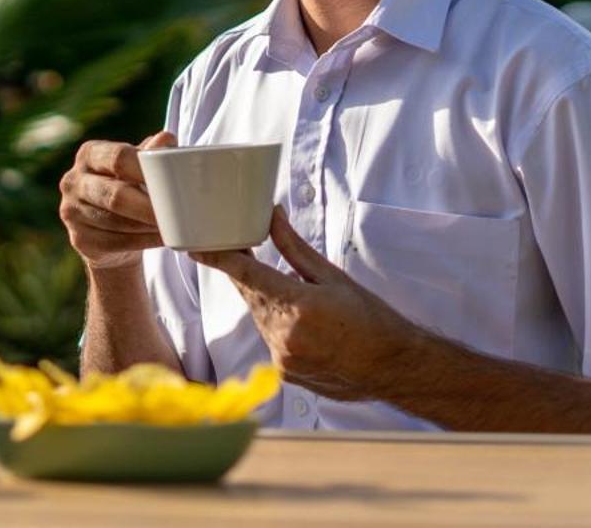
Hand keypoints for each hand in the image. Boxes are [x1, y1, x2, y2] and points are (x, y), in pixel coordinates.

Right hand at [59, 131, 175, 270]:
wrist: (107, 228)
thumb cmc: (128, 187)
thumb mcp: (138, 167)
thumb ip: (150, 153)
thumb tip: (167, 139)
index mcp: (89, 154)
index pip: (119, 158)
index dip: (146, 171)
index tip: (173, 182)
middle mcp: (73, 180)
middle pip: (116, 195)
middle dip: (149, 207)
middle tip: (177, 214)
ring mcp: (71, 211)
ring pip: (116, 222)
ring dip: (148, 226)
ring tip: (173, 227)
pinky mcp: (79, 239)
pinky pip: (114, 243)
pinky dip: (142, 242)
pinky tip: (160, 239)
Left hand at [191, 205, 417, 401]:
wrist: (394, 367)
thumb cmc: (371, 318)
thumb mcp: (333, 277)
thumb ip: (294, 249)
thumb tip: (272, 217)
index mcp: (299, 305)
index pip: (246, 275)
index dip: (218, 259)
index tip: (196, 248)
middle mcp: (285, 335)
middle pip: (251, 296)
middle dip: (250, 277)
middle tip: (255, 258)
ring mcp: (283, 358)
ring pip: (259, 318)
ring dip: (269, 304)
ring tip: (302, 302)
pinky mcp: (285, 373)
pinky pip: (270, 341)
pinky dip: (279, 328)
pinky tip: (306, 328)